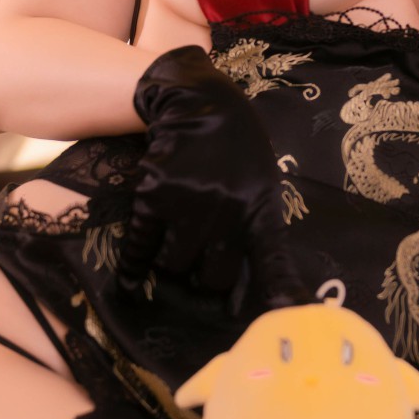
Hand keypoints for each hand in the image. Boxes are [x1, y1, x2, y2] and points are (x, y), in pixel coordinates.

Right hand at [117, 45, 305, 312]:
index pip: (272, 260)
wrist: (197, 102)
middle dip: (206, 280)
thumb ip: (258, 226)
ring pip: (176, 266)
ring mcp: (189, 204)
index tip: (287, 316)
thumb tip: (261, 281)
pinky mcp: (153, 197)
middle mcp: (227, 211)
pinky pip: (140, 248)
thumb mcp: (261, 183)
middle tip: (202, 270)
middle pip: (214, 278)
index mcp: (260, 208)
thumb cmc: (236, 149)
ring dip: (174, 265)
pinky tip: (130, 279)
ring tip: (176, 248)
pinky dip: (133, 267)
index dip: (281, 291)